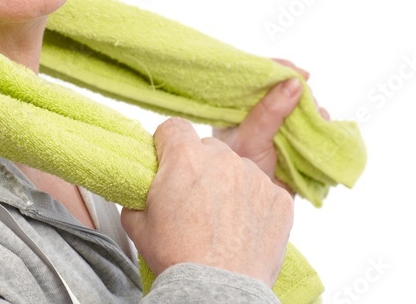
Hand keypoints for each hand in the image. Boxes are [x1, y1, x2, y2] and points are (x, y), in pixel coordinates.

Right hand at [121, 118, 293, 286]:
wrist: (217, 290)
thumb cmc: (177, 258)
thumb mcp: (137, 224)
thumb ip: (138, 195)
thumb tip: (141, 191)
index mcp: (185, 157)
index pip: (173, 127)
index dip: (166, 145)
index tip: (166, 164)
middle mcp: (223, 158)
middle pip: (207, 148)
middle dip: (199, 167)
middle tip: (193, 200)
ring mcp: (255, 176)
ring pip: (237, 168)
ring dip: (229, 184)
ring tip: (221, 221)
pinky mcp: (279, 198)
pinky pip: (263, 191)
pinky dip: (254, 205)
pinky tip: (243, 230)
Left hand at [213, 59, 328, 190]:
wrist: (253, 210)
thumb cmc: (240, 173)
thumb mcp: (250, 139)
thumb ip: (269, 112)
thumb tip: (294, 82)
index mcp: (237, 109)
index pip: (255, 78)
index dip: (277, 70)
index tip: (300, 73)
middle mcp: (257, 115)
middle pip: (284, 89)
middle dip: (301, 92)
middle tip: (309, 101)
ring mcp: (278, 129)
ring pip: (302, 108)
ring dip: (313, 110)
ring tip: (318, 118)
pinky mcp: (294, 144)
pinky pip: (313, 127)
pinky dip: (321, 125)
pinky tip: (323, 127)